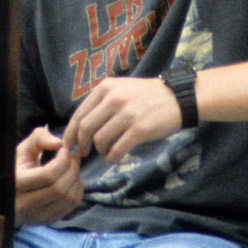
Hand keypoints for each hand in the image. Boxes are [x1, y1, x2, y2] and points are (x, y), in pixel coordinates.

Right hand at [15, 125, 83, 223]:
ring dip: (76, 179)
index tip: (64, 148)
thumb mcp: (21, 149)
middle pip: (60, 188)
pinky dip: (77, 190)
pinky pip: (70, 206)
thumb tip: (58, 143)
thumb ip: (39, 138)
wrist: (3, 193)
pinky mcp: (45, 221)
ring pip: (68, 199)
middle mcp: (23, 205)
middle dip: (73, 169)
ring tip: (73, 167)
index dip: (62, 160)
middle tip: (74, 156)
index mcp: (15, 184)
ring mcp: (35, 216)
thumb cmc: (15, 167)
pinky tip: (72, 179)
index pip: (48, 175)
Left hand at [64, 76, 182, 164]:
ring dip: (99, 150)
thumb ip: (102, 102)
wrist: (179, 98)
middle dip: (81, 144)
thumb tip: (82, 125)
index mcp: (106, 88)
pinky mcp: (139, 129)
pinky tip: (112, 158)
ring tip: (105, 152)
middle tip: (84, 152)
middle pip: (85, 128)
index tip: (69, 144)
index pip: (79, 114)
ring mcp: (127, 114)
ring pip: (100, 139)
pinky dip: (111, 157)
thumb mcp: (121, 88)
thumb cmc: (148, 95)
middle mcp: (113, 99)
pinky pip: (117, 149)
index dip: (70, 132)